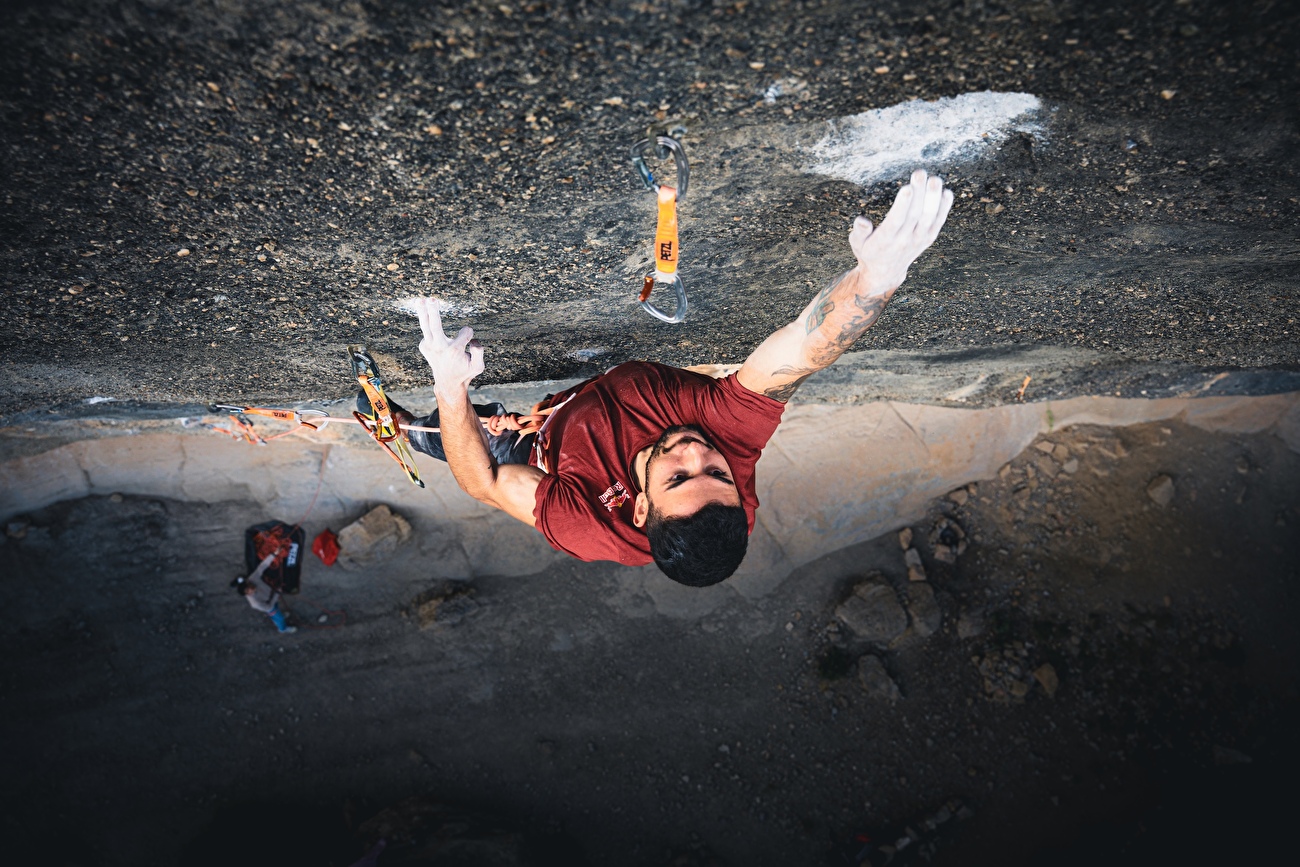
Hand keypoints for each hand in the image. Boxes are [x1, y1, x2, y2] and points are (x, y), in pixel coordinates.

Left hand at [413, 297, 484, 394]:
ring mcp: (429, 347)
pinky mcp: (424, 346)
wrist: (447, 383)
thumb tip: (473, 340)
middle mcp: (440, 348)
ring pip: (425, 326)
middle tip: (432, 300)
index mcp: (454, 351)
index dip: (469, 333)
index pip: (465, 333)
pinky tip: (429, 318)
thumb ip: (479, 352)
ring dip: (422, 311)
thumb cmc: (465, 372)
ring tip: (420, 299)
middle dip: (433, 312)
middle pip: (434, 326)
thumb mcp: (478, 367)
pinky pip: (427, 331)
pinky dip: (428, 322)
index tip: (470, 338)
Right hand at [849, 168, 953, 294]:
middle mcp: (903, 241)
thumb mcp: (857, 243)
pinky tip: (946, 192)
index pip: (895, 222)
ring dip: (933, 198)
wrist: (885, 272)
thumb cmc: (869, 251)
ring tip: (934, 179)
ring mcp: (918, 240)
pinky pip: (938, 222)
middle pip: (914, 215)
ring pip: (928, 218)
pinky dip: (944, 208)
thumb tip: (862, 221)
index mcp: (884, 241)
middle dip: (918, 193)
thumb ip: (859, 232)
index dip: (902, 205)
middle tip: (919, 173)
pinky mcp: (928, 238)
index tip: (907, 188)